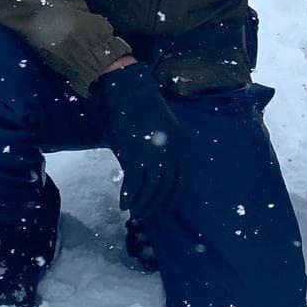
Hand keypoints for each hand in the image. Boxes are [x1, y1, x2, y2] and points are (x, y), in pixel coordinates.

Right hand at [94, 63, 183, 222]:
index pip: (183, 180)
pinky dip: (128, 196)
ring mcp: (154, 157)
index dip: (176, 197)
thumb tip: (155, 173)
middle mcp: (171, 155)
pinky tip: (123, 204)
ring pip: (150, 190)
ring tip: (135, 212)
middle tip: (147, 214)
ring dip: (142, 204)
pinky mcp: (136, 157)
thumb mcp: (165, 130)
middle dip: (156, 204)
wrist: (130, 92)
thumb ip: (164, 151)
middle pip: (166, 189)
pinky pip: (133, 184)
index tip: (169, 208)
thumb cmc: (145, 109)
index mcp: (182, 147)